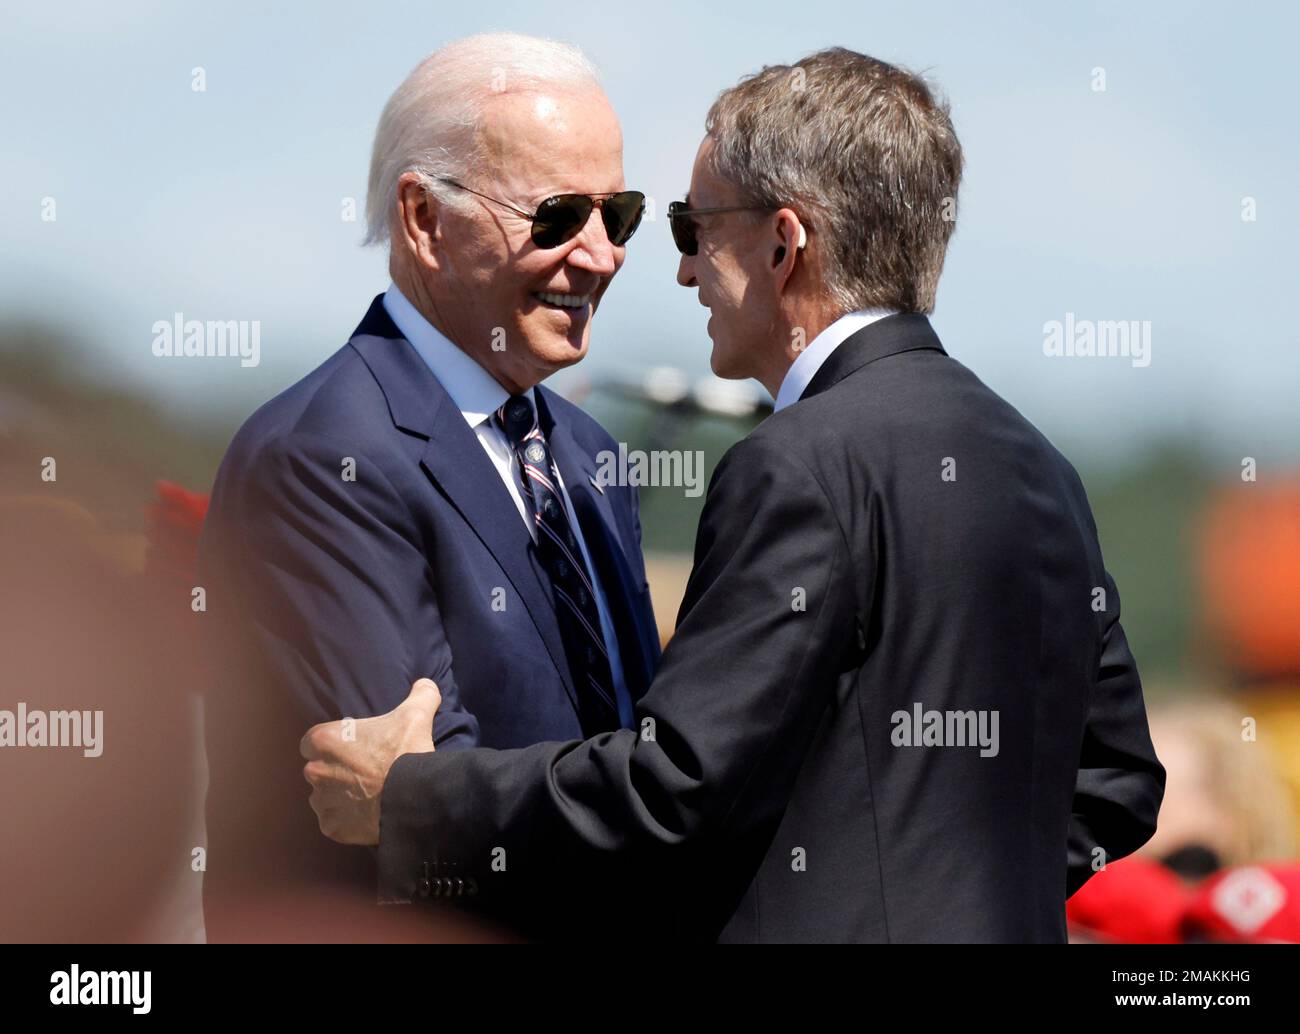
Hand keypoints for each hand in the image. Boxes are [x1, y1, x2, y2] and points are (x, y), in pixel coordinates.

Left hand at [301, 678, 440, 845]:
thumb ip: (419, 693)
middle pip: (317, 769)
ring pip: (323, 797)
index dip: (332, 745)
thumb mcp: (417, 714)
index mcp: (325, 739)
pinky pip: (333, 822)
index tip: (352, 749)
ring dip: (338, 796)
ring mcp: (322, 801)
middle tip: (364, 772)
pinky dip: (345, 821)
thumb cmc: (408, 752)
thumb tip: (425, 684)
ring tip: (366, 795)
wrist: (414, 798)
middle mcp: (315, 770)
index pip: (312, 741)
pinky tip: (365, 814)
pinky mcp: (332, 827)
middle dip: (335, 771)